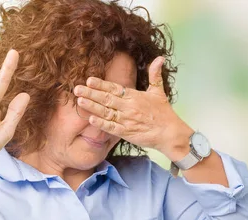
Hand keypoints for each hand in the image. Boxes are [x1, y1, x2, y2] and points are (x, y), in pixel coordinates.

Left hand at [73, 56, 192, 159]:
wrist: (170, 133)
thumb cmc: (164, 113)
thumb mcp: (159, 92)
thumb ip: (155, 75)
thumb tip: (159, 58)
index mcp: (134, 96)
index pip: (114, 88)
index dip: (101, 84)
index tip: (89, 80)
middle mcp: (129, 107)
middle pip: (106, 98)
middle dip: (90, 93)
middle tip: (76, 88)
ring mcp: (126, 120)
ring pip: (106, 112)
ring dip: (92, 106)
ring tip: (80, 100)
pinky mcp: (126, 133)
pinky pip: (111, 128)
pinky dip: (101, 124)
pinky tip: (90, 119)